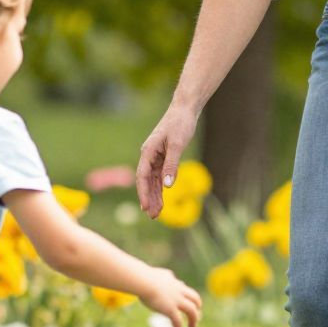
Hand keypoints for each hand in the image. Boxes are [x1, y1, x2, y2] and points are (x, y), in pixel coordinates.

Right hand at [135, 102, 199, 217]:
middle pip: (146, 181)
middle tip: (153, 216)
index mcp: (148, 151)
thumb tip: (167, 186)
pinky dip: (160, 188)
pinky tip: (161, 199)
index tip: (145, 207)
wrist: (184, 110)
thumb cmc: (180, 124)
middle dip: (148, 198)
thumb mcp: (177, 144)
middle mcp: (148, 155)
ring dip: (154, 196)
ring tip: (156, 213)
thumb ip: (171, 165)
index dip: (143, 193)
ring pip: (152, 181)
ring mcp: (155, 157)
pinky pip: (159, 176)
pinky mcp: (163, 157)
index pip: (142, 176)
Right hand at [140, 268, 202, 326]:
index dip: (187, 297)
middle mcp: (178, 291)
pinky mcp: (170, 309)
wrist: (143, 281)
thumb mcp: (157, 274)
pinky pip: (178, 321)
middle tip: (195, 316)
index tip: (184, 302)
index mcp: (174, 282)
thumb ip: (164, 275)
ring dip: (193, 320)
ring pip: (192, 311)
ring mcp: (176, 300)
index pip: (185, 289)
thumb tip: (166, 275)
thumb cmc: (144, 277)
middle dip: (197, 308)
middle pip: (195, 299)